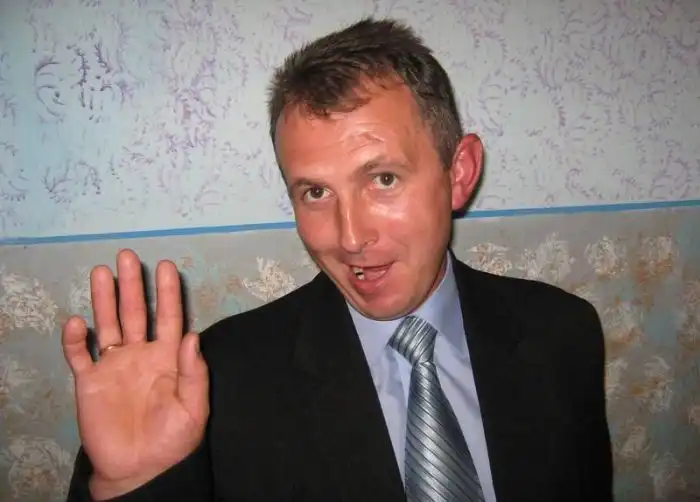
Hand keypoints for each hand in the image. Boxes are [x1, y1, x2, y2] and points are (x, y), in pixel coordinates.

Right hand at [62, 249, 208, 499]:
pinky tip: (76, 322)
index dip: (167, 293)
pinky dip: (75, 340)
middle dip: (132, 285)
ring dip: (104, 300)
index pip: (168, 317)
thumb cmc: (173, 439)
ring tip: (101, 272)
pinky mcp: (90, 382)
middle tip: (127, 255)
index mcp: (168, 357)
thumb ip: (194, 373)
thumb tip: (192, 336)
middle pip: (134, 313)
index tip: (166, 266)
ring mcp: (113, 366)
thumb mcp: (194, 408)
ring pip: (107, 325)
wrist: (140, 469)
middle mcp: (140, 354)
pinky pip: (80, 356)